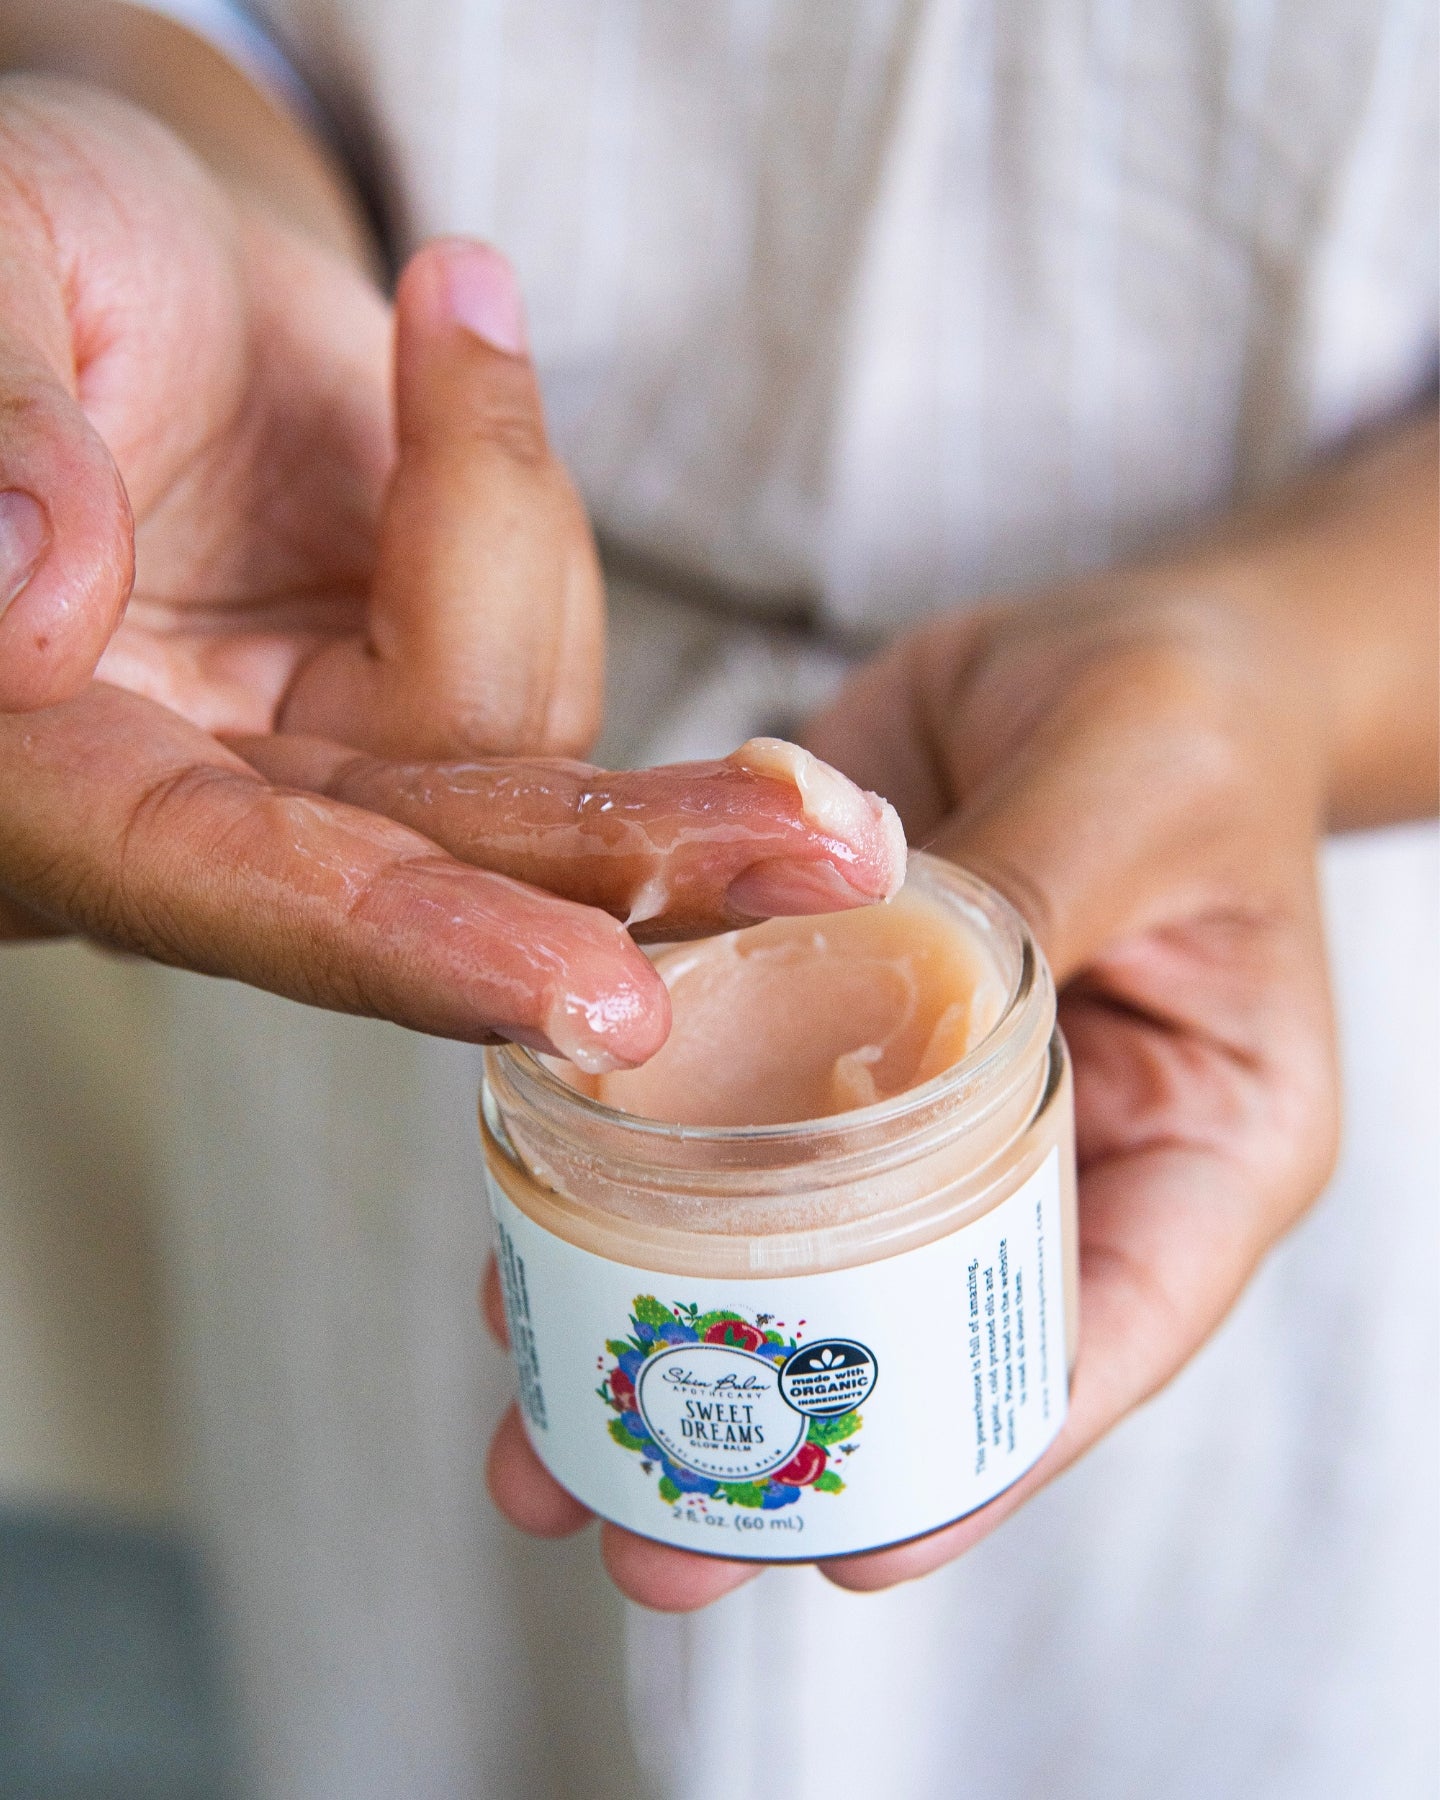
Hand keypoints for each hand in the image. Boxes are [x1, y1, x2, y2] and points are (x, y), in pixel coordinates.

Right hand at [0, 79, 902, 1061]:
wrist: (127, 247)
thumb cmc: (33, 248)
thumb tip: (25, 608)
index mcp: (44, 772)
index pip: (229, 887)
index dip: (413, 941)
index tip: (596, 990)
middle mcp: (187, 810)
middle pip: (435, 880)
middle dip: (628, 857)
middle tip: (827, 847)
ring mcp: (313, 769)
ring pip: (519, 757)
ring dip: (524, 537)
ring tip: (446, 314)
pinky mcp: (411, 713)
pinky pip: (542, 659)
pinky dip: (519, 506)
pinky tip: (448, 355)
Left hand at [484, 581, 1340, 1600]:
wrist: (1102, 638)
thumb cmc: (1194, 710)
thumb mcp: (1143, 782)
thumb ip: (1031, 886)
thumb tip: (888, 979)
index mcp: (1193, 1139)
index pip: (1100, 1330)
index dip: (983, 1455)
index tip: (854, 1548)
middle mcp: (1051, 1147)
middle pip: (921, 1335)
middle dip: (784, 1444)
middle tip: (646, 1537)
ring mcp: (918, 1094)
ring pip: (796, 1253)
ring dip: (668, 1341)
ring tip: (534, 1444)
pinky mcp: (819, 1018)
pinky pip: (719, 1116)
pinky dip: (627, 1183)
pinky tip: (524, 1243)